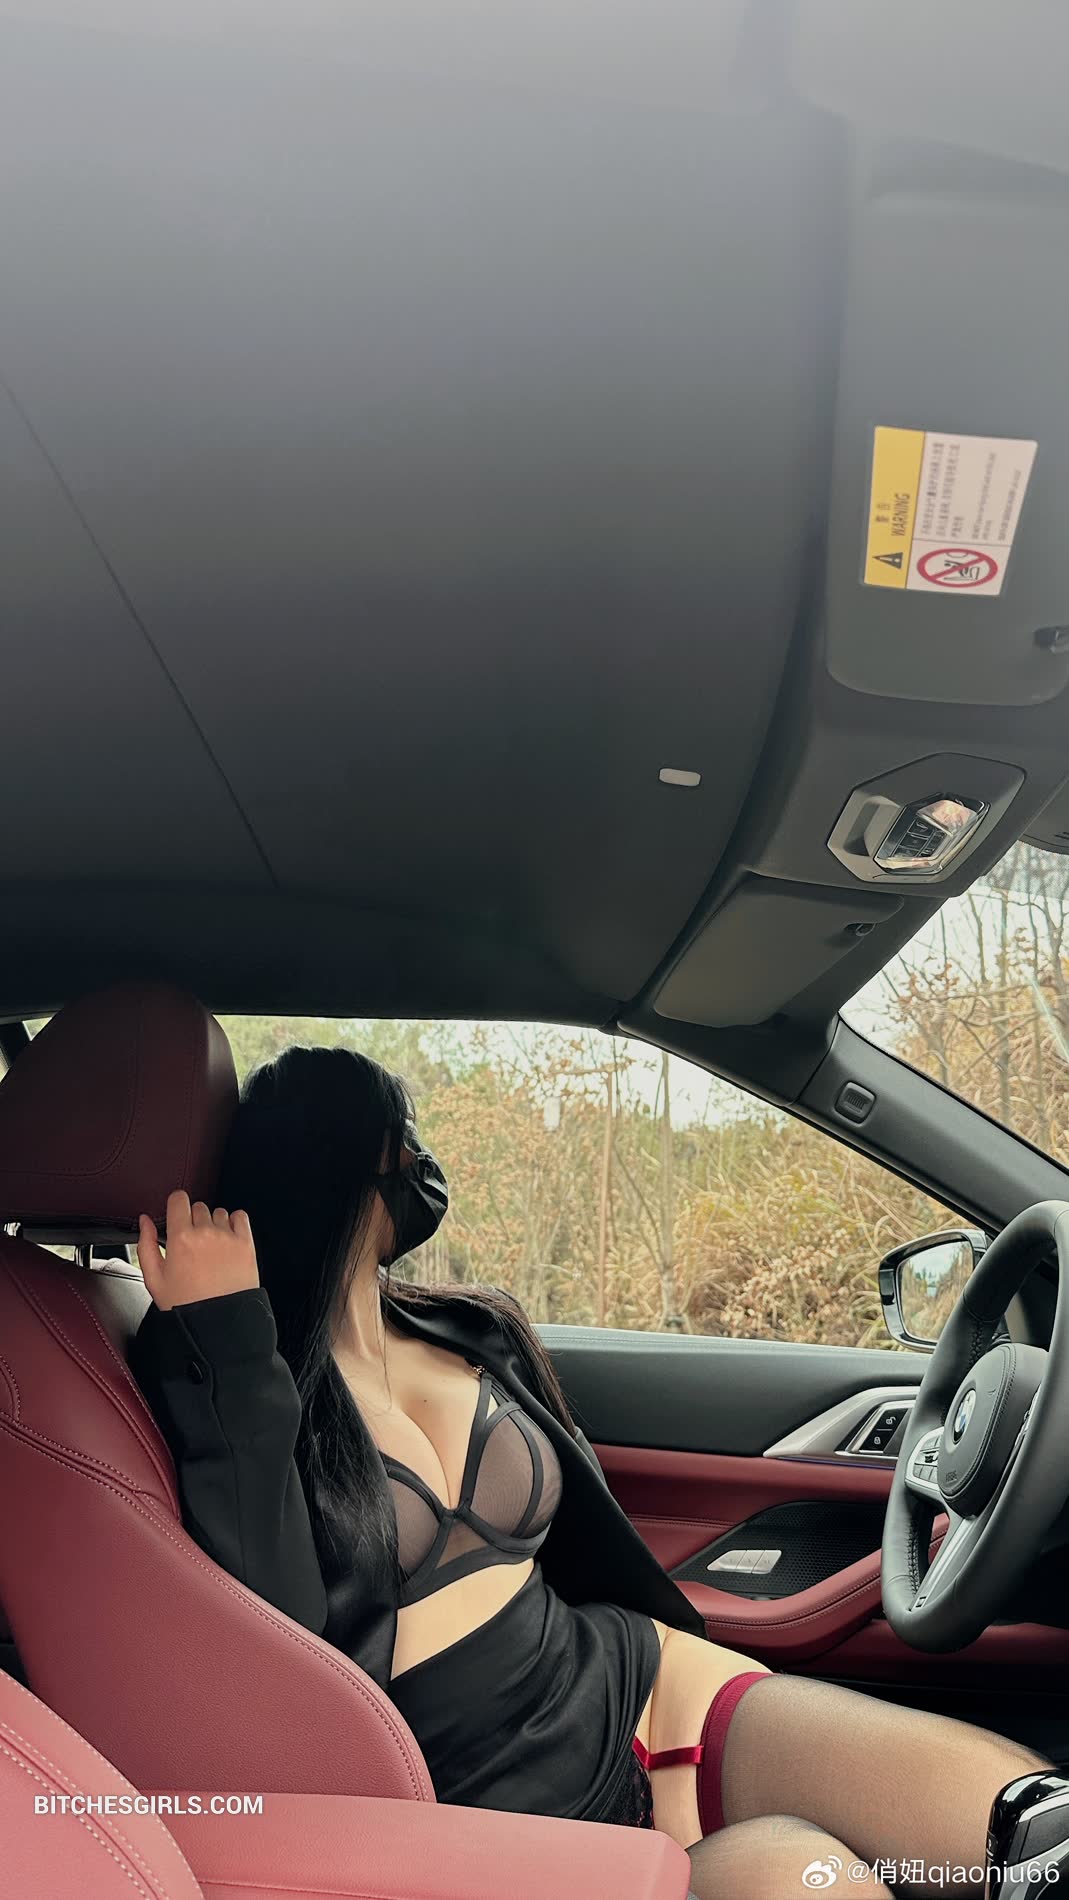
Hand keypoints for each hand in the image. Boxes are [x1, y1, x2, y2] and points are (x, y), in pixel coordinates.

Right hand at [137, 1189, 259, 1310]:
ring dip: (213, 1223)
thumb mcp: (154, 1279)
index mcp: (181, 1239)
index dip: (176, 1204)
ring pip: (218, 1212)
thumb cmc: (186, 1305)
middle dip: (193, 1220)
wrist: (218, 1323)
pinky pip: (240, 1217)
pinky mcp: (246, 1244)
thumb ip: (146, 1245)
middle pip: (198, 1207)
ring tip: (210, 1248)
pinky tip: (227, 1240)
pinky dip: (234, 1223)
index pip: (179, 1199)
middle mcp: (206, 1233)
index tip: (176, 1213)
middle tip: (192, 1243)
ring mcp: (228, 1237)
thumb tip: (144, 1221)